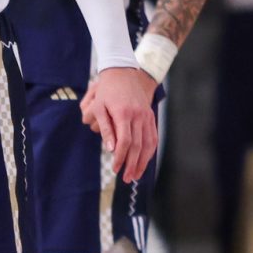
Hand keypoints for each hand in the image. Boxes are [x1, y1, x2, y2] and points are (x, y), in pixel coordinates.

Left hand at [79, 67, 159, 182]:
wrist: (124, 73)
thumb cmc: (107, 91)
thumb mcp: (99, 106)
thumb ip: (105, 128)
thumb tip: (111, 149)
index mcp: (123, 113)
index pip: (124, 141)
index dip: (121, 157)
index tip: (115, 168)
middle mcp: (138, 116)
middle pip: (137, 145)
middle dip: (132, 164)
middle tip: (126, 178)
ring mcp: (146, 116)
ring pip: (148, 143)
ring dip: (143, 161)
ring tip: (136, 175)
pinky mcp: (151, 116)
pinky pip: (153, 137)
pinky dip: (150, 151)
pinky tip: (145, 162)